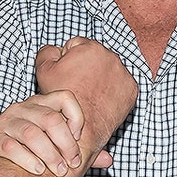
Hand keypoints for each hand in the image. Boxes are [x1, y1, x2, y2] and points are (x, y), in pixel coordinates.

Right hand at [0, 90, 86, 176]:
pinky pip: (11, 147)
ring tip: (58, 171)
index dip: (77, 117)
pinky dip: (27, 160)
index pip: (65, 97)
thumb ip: (78, 150)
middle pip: (51, 119)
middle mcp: (23, 108)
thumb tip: (108, 160)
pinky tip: (37, 170)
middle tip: (72, 164)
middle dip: (66, 144)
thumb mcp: (53, 144)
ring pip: (32, 134)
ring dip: (49, 155)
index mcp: (41, 103)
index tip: (80, 139)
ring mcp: (7, 122)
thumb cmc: (30, 148)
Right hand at [36, 37, 136, 157]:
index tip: (67, 76)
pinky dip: (113, 90)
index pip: (77, 46)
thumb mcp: (44, 72)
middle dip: (86, 68)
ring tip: (89, 94)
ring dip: (100, 78)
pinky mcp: (132, 90)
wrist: (82, 130)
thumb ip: (47, 52)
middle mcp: (111, 57)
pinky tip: (101, 100)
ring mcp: (124, 73)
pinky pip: (120, 84)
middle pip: (94, 57)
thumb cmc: (62, 101)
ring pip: (108, 70)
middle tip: (77, 86)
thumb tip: (56, 49)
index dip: (68, 61)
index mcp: (91, 48)